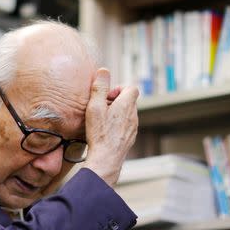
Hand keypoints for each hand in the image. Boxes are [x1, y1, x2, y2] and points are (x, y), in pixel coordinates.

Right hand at [83, 68, 137, 185]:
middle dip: (115, 101)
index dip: (119, 88)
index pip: (132, 88)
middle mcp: (133, 115)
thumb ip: (100, 87)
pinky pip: (125, 126)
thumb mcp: (95, 106)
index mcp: (127, 105)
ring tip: (101, 120)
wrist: (106, 159)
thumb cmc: (100, 133)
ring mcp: (133, 128)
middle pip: (128, 100)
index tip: (107, 96)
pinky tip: (104, 132)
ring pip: (127, 114)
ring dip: (115, 113)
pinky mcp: (129, 138)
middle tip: (101, 108)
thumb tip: (104, 70)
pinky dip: (117, 125)